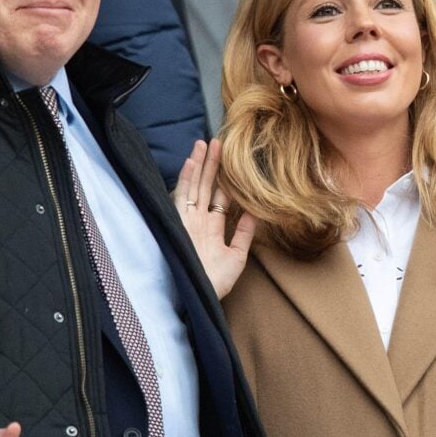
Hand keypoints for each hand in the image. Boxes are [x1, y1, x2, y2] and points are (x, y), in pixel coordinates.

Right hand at [172, 139, 254, 299]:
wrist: (198, 295)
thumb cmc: (215, 282)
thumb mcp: (237, 256)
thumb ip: (245, 234)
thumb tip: (256, 212)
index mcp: (212, 228)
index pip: (220, 198)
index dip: (225, 179)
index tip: (231, 161)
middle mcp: (198, 220)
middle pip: (206, 187)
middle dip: (212, 165)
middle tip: (218, 142)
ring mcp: (188, 220)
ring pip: (194, 186)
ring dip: (199, 165)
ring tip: (204, 144)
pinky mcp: (179, 222)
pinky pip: (182, 195)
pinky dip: (186, 178)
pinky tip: (191, 161)